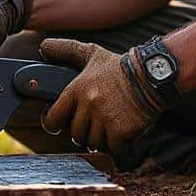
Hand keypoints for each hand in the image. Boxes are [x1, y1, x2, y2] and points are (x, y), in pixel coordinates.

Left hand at [40, 38, 156, 151]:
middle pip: (75, 134)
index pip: (54, 117)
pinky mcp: (120, 130)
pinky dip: (116, 146)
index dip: (53, 124)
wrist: (151, 76)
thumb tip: (44, 47)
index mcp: (77, 89)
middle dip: (83, 132)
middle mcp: (88, 105)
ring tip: (108, 130)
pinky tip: (121, 136)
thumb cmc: (120, 67)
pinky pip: (111, 148)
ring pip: (92, 142)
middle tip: (93, 126)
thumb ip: (66, 50)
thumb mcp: (92, 54)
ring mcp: (104, 118)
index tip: (58, 126)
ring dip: (99, 140)